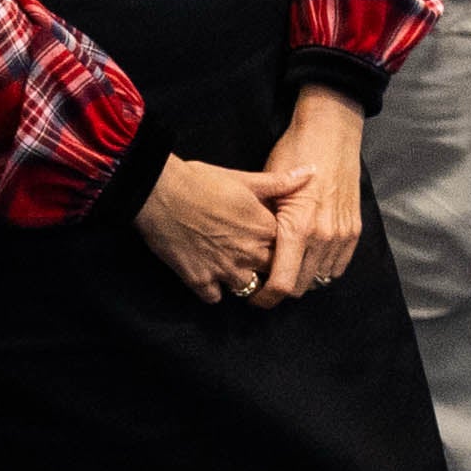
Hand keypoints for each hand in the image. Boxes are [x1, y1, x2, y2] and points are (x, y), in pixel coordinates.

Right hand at [135, 154, 283, 304]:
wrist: (158, 192)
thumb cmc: (201, 181)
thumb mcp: (245, 179)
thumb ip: (280, 183)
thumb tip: (311, 172)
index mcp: (264, 229)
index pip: (292, 249)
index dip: (288, 247)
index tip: (282, 244)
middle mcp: (249, 253)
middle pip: (273, 273)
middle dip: (270, 269)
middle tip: (259, 261)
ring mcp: (224, 269)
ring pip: (248, 289)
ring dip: (244, 282)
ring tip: (236, 269)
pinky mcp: (198, 280)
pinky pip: (214, 298)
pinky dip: (214, 291)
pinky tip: (210, 278)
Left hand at [242, 90, 368, 305]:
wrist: (330, 134)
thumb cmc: (292, 154)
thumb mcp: (267, 189)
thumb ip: (263, 228)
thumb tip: (251, 256)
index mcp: (298, 229)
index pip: (283, 284)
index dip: (265, 298)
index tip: (254, 297)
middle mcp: (323, 237)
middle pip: (302, 287)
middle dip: (282, 289)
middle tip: (266, 281)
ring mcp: (342, 234)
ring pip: (321, 279)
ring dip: (304, 278)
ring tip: (288, 268)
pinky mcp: (354, 230)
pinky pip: (339, 266)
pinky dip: (323, 268)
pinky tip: (309, 258)